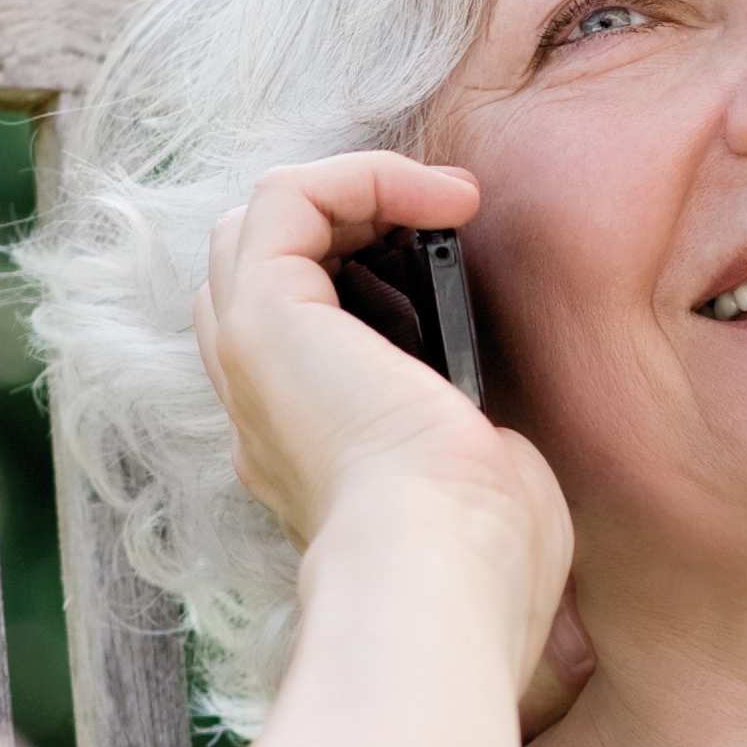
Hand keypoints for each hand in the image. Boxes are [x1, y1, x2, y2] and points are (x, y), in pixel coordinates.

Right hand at [196, 153, 577, 698]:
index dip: (363, 276)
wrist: (443, 572)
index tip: (457, 278)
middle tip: (442, 230)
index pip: (295, 335)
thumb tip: (494, 433)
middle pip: (258, 268)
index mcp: (306, 452)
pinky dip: (364, 175)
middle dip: (346, 224)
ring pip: (258, 224)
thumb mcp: (480, 490)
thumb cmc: (482, 560)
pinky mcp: (266, 316)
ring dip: (356, 189)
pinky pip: (288, 195)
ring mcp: (252, 358)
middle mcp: (263, 404)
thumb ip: (466, 447)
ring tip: (444, 204)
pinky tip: (441, 201)